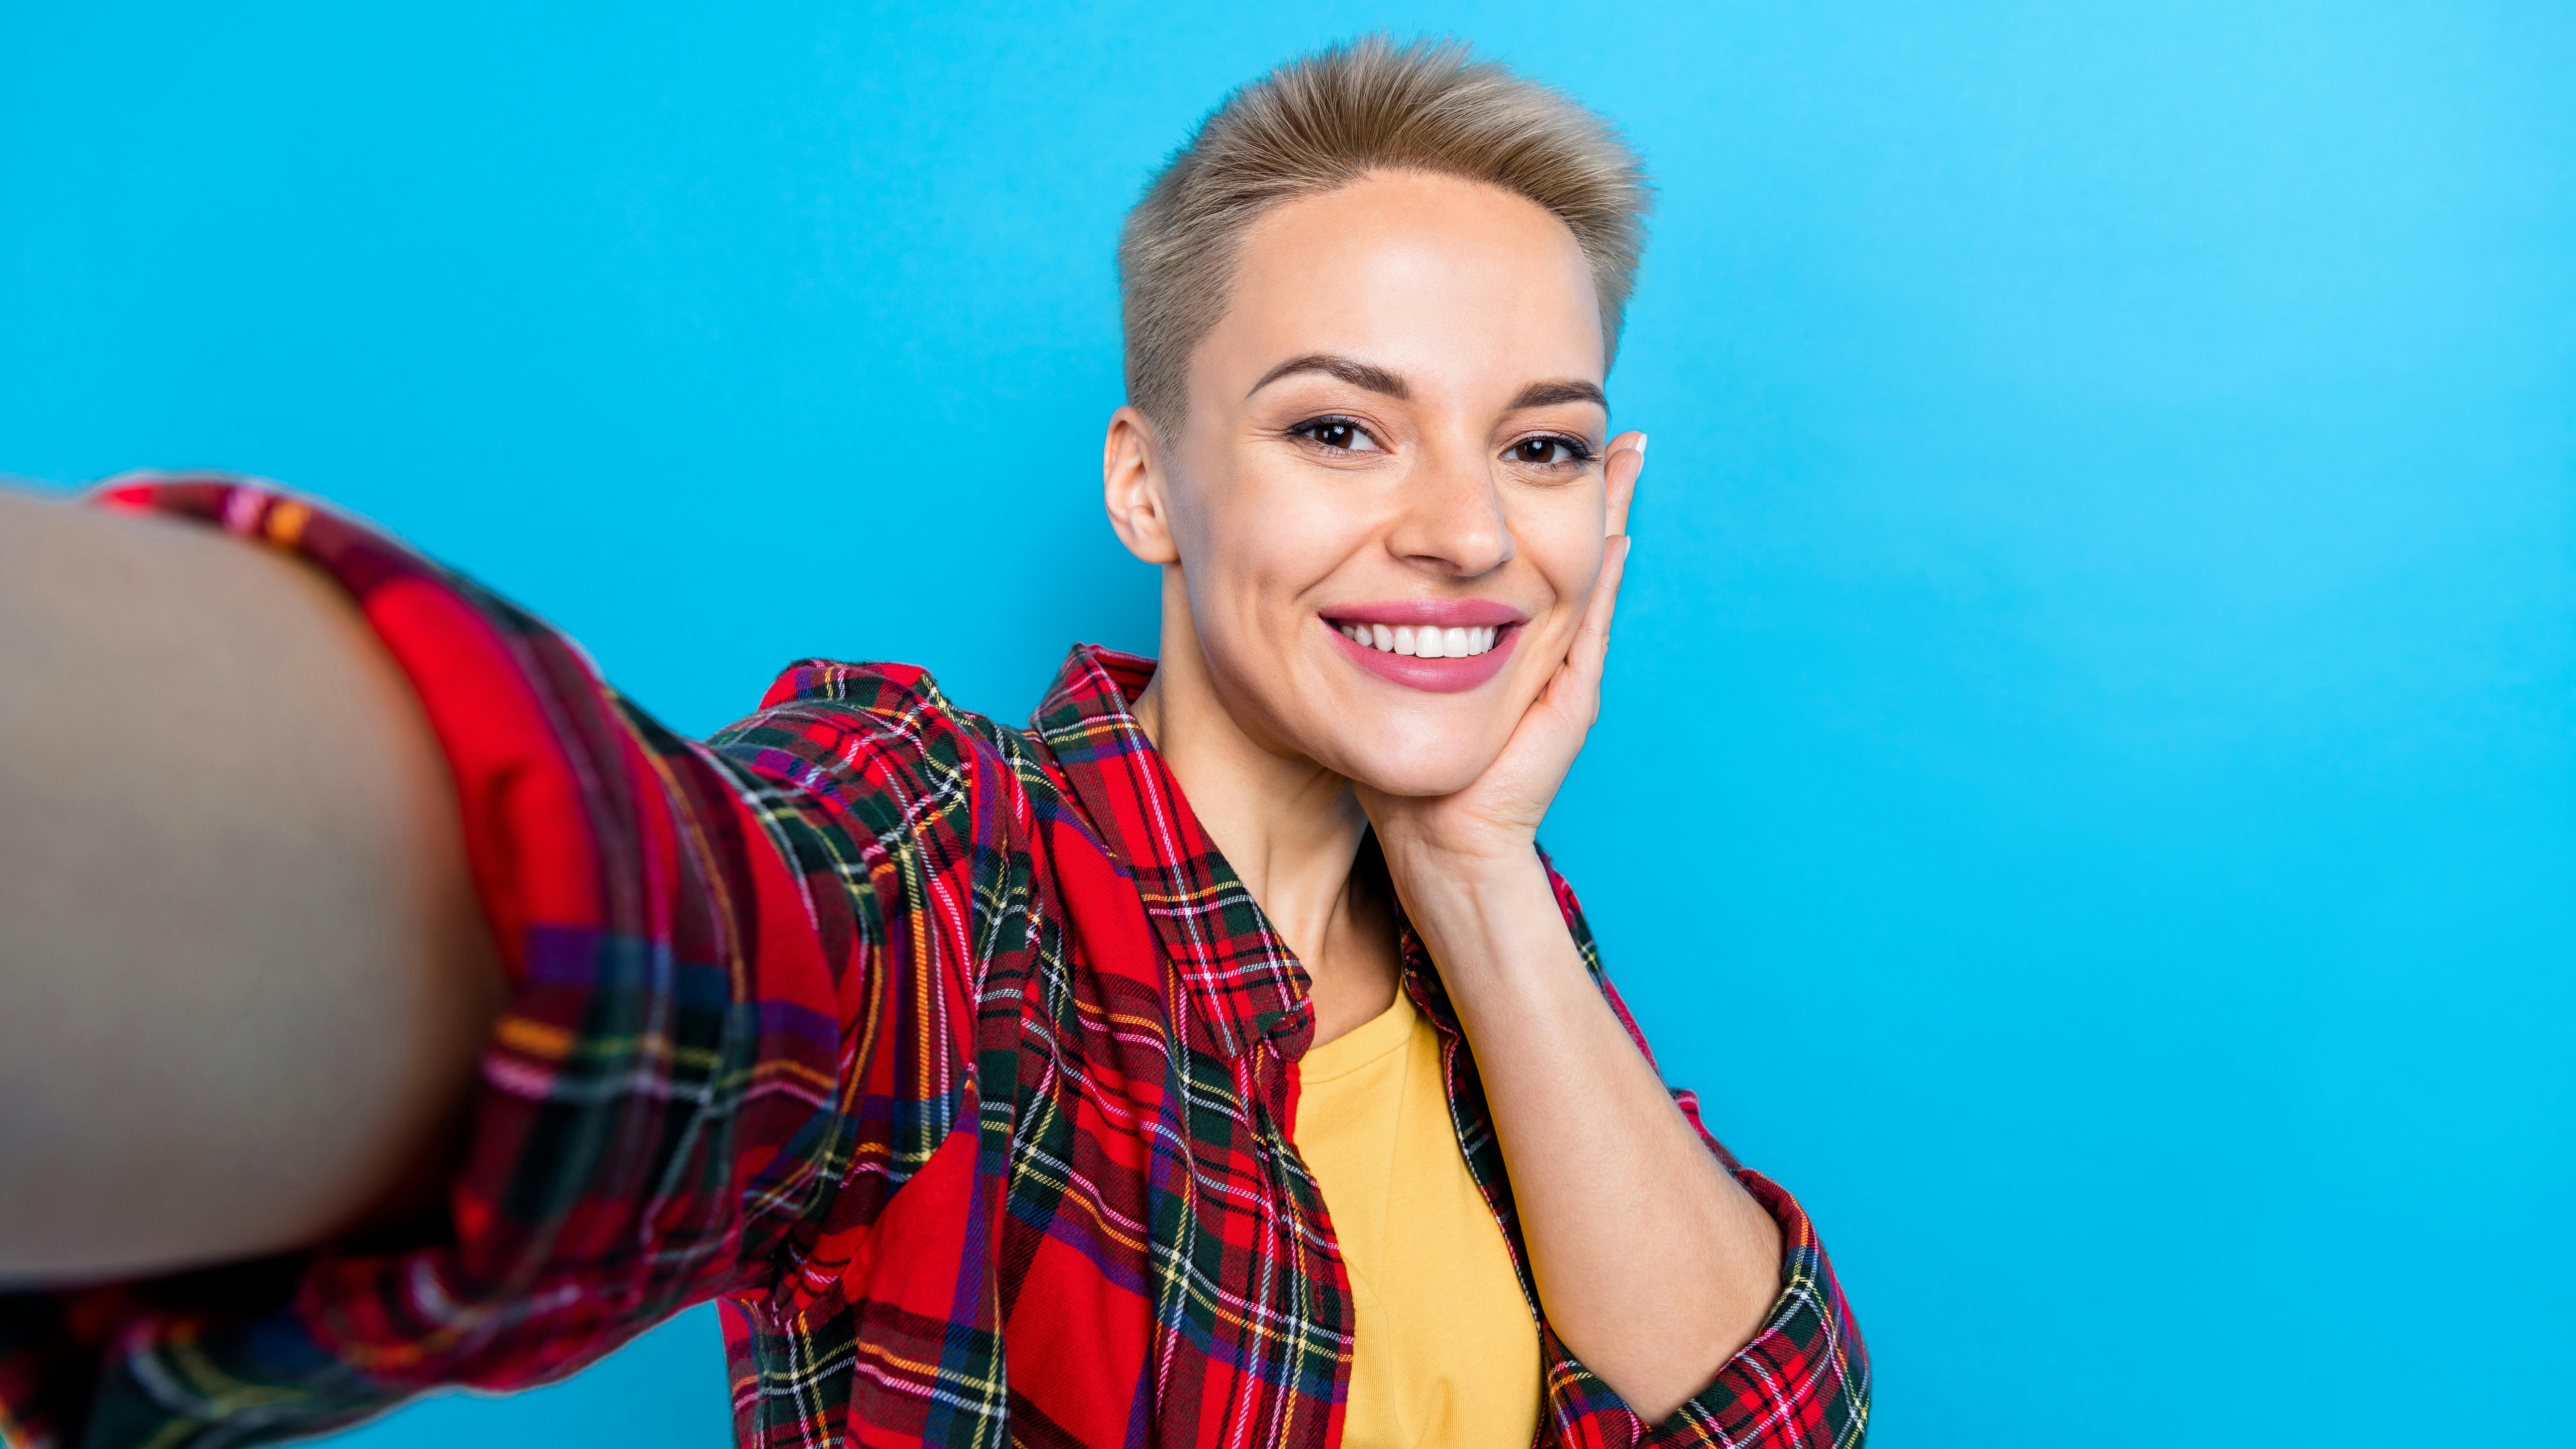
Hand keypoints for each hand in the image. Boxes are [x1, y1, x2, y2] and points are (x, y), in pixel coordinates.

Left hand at [1356, 431, 1644, 872]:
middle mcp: (1540, 649)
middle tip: (1615, 432)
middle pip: (1570, 550)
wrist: (1435, 842)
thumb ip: (1385, 636)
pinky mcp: (1568, 701)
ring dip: (1608, 515)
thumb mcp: (1389, 680)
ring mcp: (1561, 673)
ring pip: (1590, 576)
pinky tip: (1613, 536)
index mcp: (1500, 641)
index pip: (1523, 554)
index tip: (1545, 441)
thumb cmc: (1405, 772)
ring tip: (1625, 457)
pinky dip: (1603, 583)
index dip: (1533, 499)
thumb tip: (1353, 586)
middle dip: (1589, 489)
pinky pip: (1588, 628)